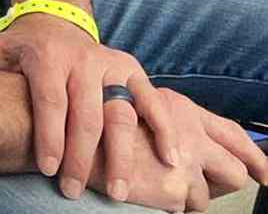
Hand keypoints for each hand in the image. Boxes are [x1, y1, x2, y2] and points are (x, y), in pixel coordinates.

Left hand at [0, 13, 176, 201]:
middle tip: (74, 190)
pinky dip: (164, 129)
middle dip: (81, 157)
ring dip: (122, 155)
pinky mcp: (132, 70)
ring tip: (118, 191)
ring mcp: (110, 64)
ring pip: (121, 113)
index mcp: (47, 57)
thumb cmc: (23, 48)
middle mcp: (82, 60)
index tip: (50, 169)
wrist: (56, 20)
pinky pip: (152, 101)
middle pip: (86, 115)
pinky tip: (170, 159)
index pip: (50, 101)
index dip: (51, 136)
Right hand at [89, 89, 267, 209]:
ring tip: (158, 192)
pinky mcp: (171, 187)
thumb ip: (158, 118)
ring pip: (206, 197)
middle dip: (224, 185)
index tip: (265, 174)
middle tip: (206, 189)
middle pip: (234, 171)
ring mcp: (182, 160)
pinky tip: (142, 196)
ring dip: (189, 199)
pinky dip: (165, 207)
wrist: (59, 133)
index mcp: (179, 107)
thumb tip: (181, 144)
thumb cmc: (86, 120)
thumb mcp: (129, 104)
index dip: (253, 157)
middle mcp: (188, 131)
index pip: (232, 134)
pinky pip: (182, 209)